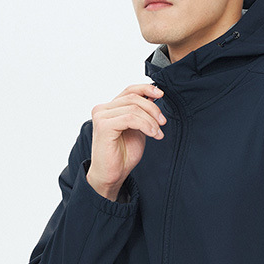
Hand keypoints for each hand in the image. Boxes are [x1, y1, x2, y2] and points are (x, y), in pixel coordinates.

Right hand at [85, 83, 166, 199]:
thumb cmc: (122, 155)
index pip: (129, 90)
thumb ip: (142, 114)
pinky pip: (130, 118)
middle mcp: (103, 109)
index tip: (161, 94)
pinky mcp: (104, 126)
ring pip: (134, 108)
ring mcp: (101, 116)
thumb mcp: (138, 129)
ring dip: (150, 120)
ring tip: (157, 132)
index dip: (146, 89)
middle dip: (153, 109)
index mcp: (110, 108)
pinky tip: (152, 134)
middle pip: (133, 98)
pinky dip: (145, 125)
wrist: (112, 175)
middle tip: (162, 122)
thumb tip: (153, 97)